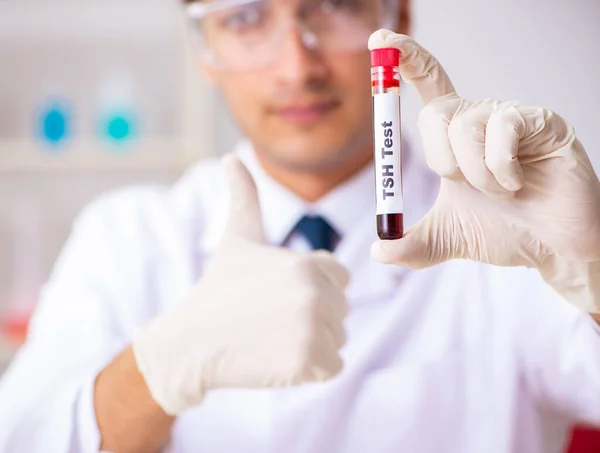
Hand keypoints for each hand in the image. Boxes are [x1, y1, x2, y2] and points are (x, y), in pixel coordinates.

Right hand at [132, 156, 349, 414]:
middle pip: (340, 310)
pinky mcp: (307, 363)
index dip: (313, 288)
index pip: (339, 278)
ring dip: (311, 344)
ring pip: (337, 339)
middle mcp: (316, 293)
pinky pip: (331, 367)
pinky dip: (309, 370)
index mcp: (308, 263)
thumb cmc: (218, 288)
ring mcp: (312, 329)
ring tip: (271, 338)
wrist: (190, 342)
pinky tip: (276, 359)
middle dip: (312, 318)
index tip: (278, 295)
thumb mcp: (236, 238)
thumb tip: (230, 158)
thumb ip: (244, 197)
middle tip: (270, 320)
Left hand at [368, 30, 599, 311]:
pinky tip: (519, 184)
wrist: (551, 249)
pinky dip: (501, 170)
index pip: (427, 85)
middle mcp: (479, 117)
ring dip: (476, 175)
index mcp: (454, 134)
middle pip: (435, 112)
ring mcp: (510, 117)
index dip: (405, 60)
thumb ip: (411, 245)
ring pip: (465, 126)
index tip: (381, 40)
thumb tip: (378, 252)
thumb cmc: (502, 232)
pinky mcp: (541, 121)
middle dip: (442, 161)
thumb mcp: (446, 239)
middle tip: (466, 186)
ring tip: (502, 192)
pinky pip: (501, 130)